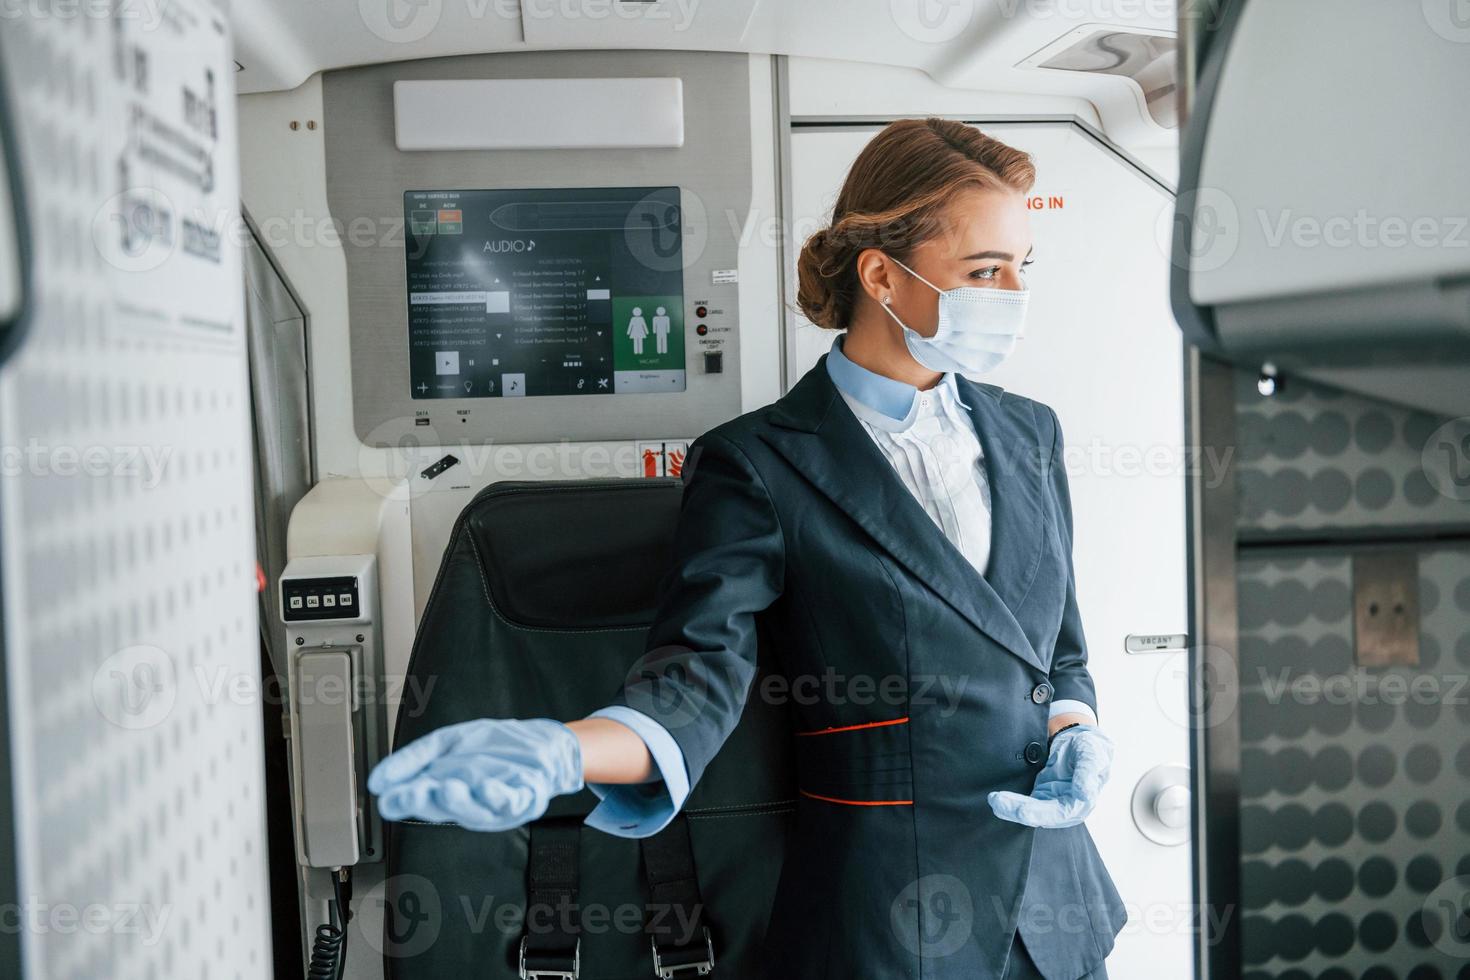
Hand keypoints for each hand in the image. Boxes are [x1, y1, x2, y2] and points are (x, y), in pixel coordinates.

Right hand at [368, 718, 583, 831]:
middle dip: (428, 801)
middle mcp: (470, 803)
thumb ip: (413, 759)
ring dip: (462, 802)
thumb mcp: (446, 743)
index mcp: (446, 790)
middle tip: (412, 793)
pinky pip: (512, 800)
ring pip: (477, 809)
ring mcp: (497, 803)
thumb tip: (378, 781)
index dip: (403, 801)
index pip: (420, 799)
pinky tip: (487, 787)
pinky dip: (499, 796)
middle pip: (445, 807)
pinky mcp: (525, 797)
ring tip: (448, 789)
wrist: (541, 744)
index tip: (387, 799)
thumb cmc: (494, 748)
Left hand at [987, 724, 1112, 828]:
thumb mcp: (1092, 755)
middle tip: (998, 802)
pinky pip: (1024, 803)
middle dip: (1018, 810)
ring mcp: (1052, 803)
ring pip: (1030, 811)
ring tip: (994, 800)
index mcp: (1082, 802)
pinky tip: (997, 800)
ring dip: (1010, 808)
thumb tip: (1084, 794)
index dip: (1040, 814)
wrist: (1080, 741)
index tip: (1022, 812)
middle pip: (1040, 815)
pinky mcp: (1042, 796)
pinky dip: (1010, 803)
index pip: (1060, 813)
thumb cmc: (1090, 748)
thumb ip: (1088, 773)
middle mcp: (1067, 808)